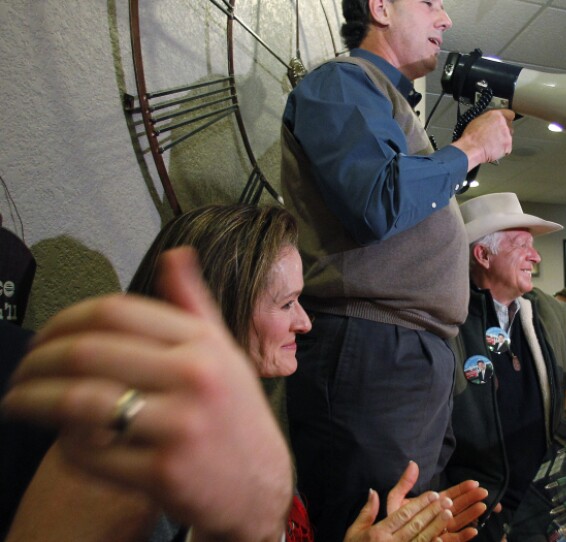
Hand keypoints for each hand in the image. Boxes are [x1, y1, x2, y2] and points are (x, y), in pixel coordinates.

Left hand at [2, 248, 291, 541]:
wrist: (261, 485)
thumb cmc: (235, 415)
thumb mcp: (224, 354)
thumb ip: (194, 306)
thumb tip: (176, 255)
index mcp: (204, 344)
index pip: (117, 311)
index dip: (65, 318)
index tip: (44, 335)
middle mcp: (196, 378)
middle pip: (88, 352)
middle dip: (36, 361)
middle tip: (20, 371)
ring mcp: (180, 426)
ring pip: (79, 403)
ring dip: (32, 401)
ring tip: (17, 403)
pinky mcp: (163, 473)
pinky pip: (89, 453)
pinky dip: (64, 446)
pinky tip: (61, 440)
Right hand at [344, 487, 451, 541]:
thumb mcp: (354, 532)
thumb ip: (367, 512)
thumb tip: (373, 491)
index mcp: (378, 533)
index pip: (403, 515)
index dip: (419, 504)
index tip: (433, 494)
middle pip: (415, 525)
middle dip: (432, 511)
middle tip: (447, 500)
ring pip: (421, 539)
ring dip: (436, 526)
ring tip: (449, 514)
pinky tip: (443, 539)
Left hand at [386, 462, 487, 541]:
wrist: (386, 540)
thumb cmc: (391, 522)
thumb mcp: (396, 500)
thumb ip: (405, 484)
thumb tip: (413, 463)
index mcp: (430, 506)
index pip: (449, 495)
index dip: (462, 489)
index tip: (474, 482)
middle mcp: (437, 518)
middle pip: (458, 507)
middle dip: (471, 500)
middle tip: (484, 492)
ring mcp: (439, 531)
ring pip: (458, 523)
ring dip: (471, 515)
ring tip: (482, 507)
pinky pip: (452, 540)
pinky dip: (463, 537)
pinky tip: (473, 531)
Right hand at [451, 109, 514, 168]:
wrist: (472, 148)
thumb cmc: (471, 136)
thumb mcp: (478, 120)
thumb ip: (489, 119)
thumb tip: (491, 121)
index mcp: (497, 115)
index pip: (510, 114)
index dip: (507, 119)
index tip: (507, 121)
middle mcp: (504, 124)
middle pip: (509, 127)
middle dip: (503, 131)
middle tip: (495, 136)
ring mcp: (507, 135)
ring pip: (508, 138)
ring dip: (502, 141)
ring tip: (491, 144)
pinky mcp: (508, 146)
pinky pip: (507, 148)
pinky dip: (502, 150)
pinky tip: (493, 150)